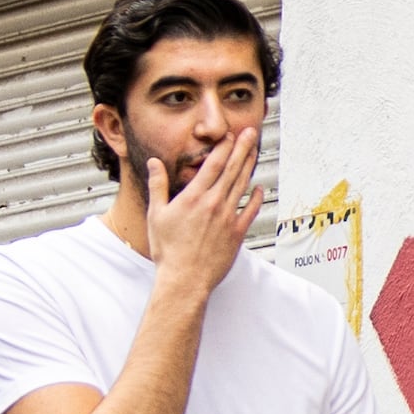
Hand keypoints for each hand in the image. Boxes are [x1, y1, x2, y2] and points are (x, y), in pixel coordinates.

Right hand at [139, 125, 261, 290]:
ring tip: (255, 151)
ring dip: (249, 166)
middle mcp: (213, 204)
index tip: (229, 134)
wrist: (184, 280)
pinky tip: (259, 188)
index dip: (223, 147)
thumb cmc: (168, 251)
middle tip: (250, 132)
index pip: (212, 164)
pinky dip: (256, 198)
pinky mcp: (237, 234)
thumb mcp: (156, 215)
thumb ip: (158, 185)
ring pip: (242, 186)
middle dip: (242, 148)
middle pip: (232, 169)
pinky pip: (250, 211)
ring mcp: (227, 218)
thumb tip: (155, 163)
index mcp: (193, 197)